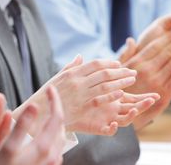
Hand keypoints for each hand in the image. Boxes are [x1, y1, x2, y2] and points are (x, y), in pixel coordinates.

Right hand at [0, 86, 64, 164]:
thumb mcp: (8, 148)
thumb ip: (21, 126)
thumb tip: (34, 105)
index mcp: (44, 148)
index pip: (57, 117)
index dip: (55, 100)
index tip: (50, 89)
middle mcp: (52, 157)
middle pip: (60, 127)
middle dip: (55, 110)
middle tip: (49, 98)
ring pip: (59, 139)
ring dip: (54, 123)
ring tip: (46, 115)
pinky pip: (54, 149)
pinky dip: (51, 137)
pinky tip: (42, 137)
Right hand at [17, 56, 139, 135]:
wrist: (38, 112)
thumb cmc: (48, 95)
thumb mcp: (58, 77)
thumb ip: (71, 67)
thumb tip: (80, 56)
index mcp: (73, 72)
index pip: (96, 64)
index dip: (109, 63)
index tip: (119, 64)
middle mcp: (78, 81)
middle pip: (104, 73)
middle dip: (120, 72)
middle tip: (132, 72)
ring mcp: (80, 93)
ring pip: (105, 84)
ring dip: (121, 81)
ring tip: (131, 80)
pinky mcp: (82, 106)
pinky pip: (100, 98)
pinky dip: (112, 94)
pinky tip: (121, 93)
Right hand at [119, 14, 170, 129]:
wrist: (127, 114)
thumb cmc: (120, 91)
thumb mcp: (118, 72)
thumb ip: (126, 54)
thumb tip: (131, 40)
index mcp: (136, 63)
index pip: (155, 45)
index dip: (166, 37)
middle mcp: (147, 70)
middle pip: (167, 51)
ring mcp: (157, 81)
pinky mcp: (165, 92)